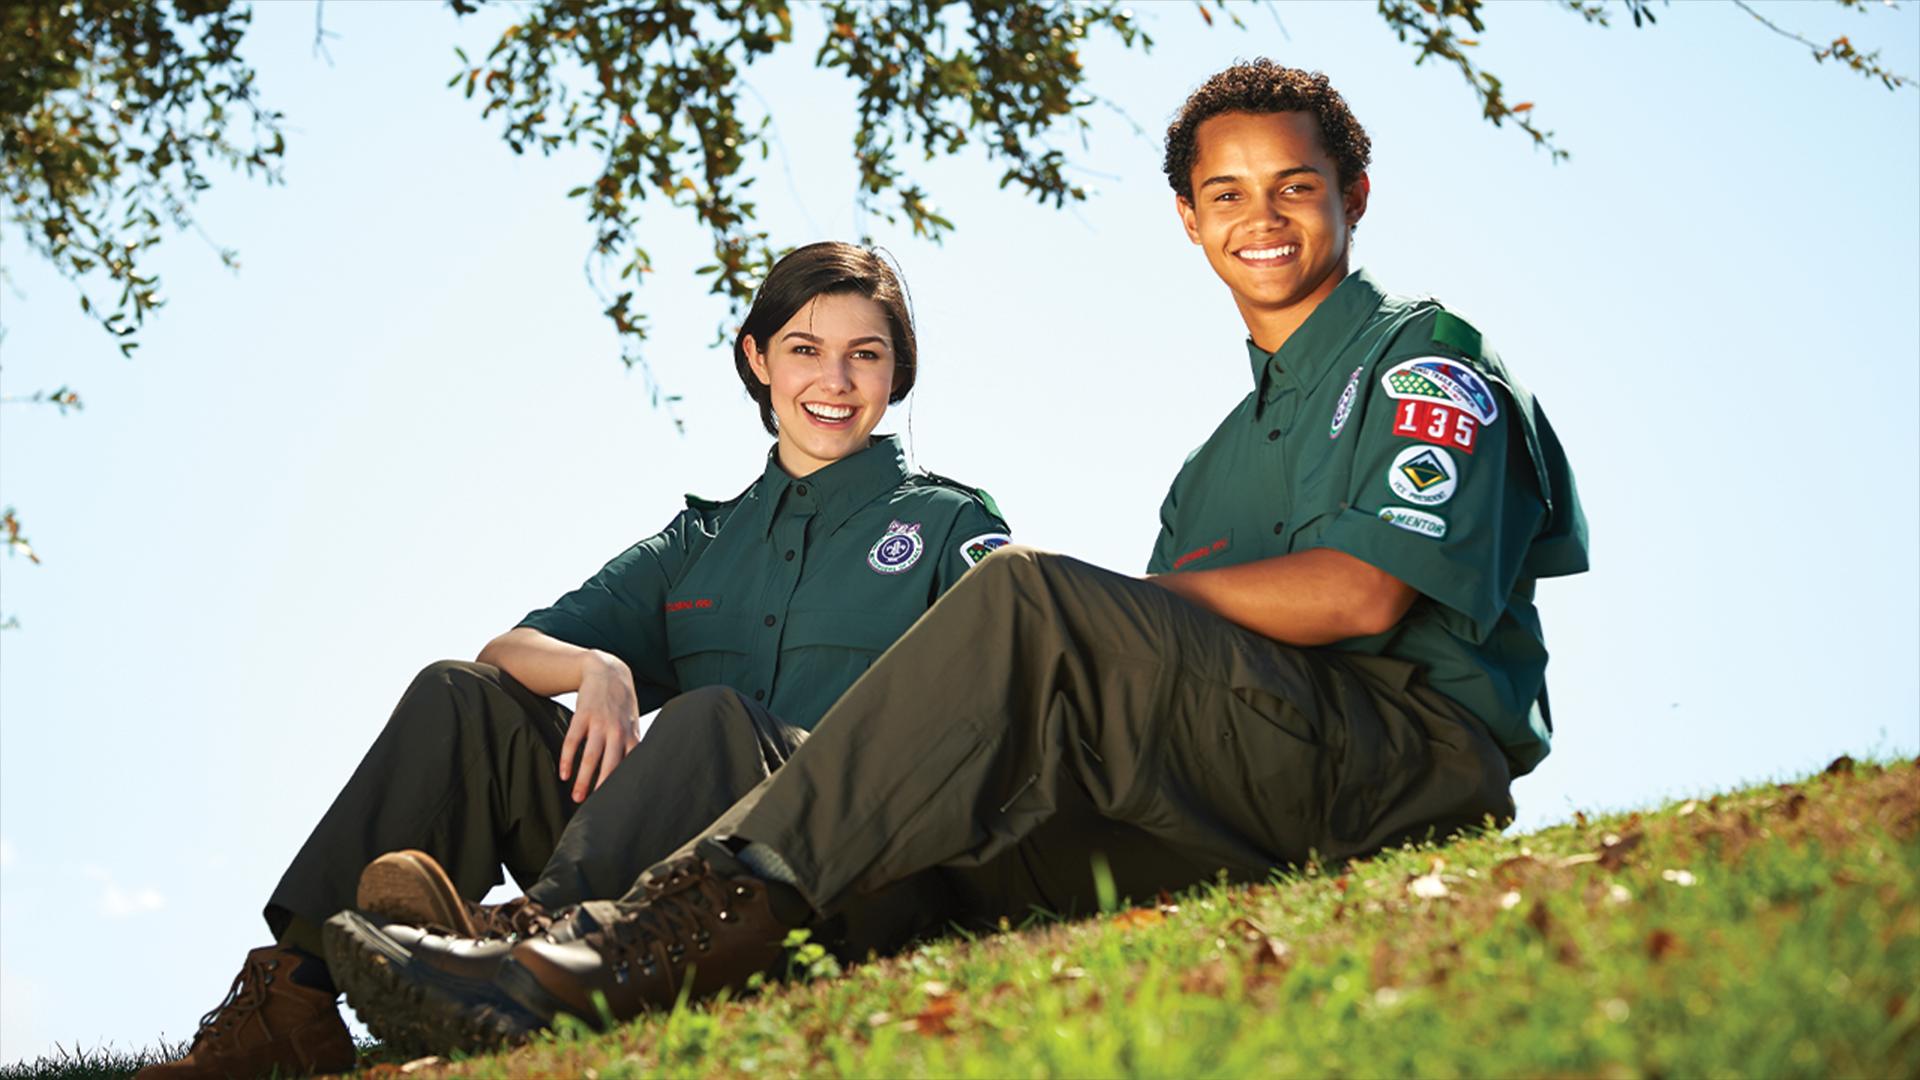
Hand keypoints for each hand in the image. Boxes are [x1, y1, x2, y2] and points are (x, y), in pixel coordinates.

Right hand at [557, 651, 641, 802]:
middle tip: (594, 808)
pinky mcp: (582, 715)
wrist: (607, 671)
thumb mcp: (633, 722)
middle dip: (602, 787)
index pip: (630, 765)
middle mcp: (618, 730)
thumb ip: (633, 745)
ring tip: (576, 797)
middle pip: (611, 765)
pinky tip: (563, 774)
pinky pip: (573, 740)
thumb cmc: (622, 703)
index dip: (626, 784)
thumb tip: (636, 772)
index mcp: (632, 734)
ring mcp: (600, 722)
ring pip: (591, 756)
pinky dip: (567, 758)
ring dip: (583, 779)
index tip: (621, 803)